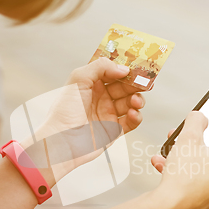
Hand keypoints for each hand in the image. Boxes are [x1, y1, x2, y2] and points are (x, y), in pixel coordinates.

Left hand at [28, 57, 145, 181]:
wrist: (63, 142)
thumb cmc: (64, 111)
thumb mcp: (78, 79)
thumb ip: (100, 67)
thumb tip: (123, 69)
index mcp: (91, 84)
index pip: (112, 72)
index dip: (124, 68)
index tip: (137, 66)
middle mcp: (100, 98)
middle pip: (125, 86)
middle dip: (135, 84)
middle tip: (145, 82)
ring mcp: (108, 114)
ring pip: (130, 103)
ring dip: (137, 100)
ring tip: (136, 101)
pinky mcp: (114, 130)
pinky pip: (131, 122)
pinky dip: (136, 117)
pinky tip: (133, 113)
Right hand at [150, 111, 208, 208]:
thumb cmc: (184, 175)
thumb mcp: (188, 138)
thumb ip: (196, 120)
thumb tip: (200, 117)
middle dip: (203, 139)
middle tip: (189, 132)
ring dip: (190, 154)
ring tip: (171, 149)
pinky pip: (202, 178)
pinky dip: (187, 170)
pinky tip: (165, 165)